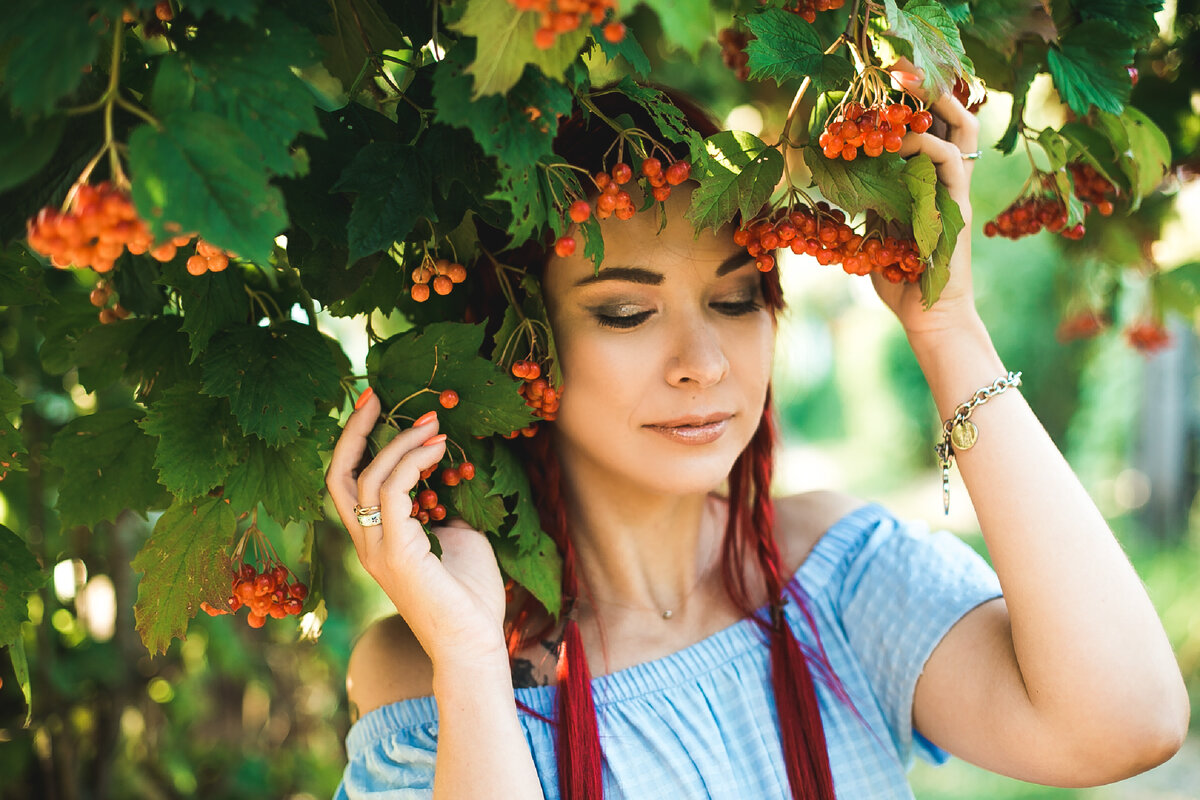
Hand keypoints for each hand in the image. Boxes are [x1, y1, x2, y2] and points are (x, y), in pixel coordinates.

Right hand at [325, 390, 507, 665]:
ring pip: (367, 479)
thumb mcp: (458, 537)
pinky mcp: (395, 553)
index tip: (378, 404)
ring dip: (400, 443)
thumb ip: (444, 507)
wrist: (474, 642)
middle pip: (338, 476)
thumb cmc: (470, 595)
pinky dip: (412, 463)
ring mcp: (376, 548)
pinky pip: (392, 493)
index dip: (357, 441)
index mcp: (376, 538)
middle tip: (377, 393)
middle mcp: (367, 542)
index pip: (350, 482)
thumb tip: (451, 475)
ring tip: (433, 422)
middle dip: (354, 430)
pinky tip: (437, 449)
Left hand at [869, 64, 982, 338]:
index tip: (885, 86)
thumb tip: (835, 190)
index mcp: (931, 183)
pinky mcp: (958, 206)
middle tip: (901, 71)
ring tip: (907, 91)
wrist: (929, 317)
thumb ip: (864, 209)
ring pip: (963, 130)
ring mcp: (957, 191)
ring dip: (936, 106)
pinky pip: (951, 162)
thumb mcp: (873, 236)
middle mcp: (948, 182)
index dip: (914, 107)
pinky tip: (902, 140)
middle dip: (932, 91)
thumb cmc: (901, 281)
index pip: (932, 130)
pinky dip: (927, 144)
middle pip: (955, 120)